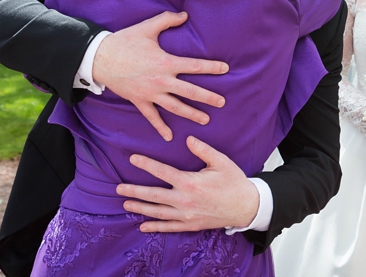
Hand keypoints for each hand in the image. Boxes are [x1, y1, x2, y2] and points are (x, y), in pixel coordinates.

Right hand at [92, 12, 227, 140]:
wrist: (100, 58)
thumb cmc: (125, 41)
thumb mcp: (147, 27)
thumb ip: (168, 19)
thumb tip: (185, 15)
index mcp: (166, 62)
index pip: (194, 66)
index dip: (211, 67)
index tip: (225, 69)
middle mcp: (161, 80)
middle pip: (189, 92)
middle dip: (208, 98)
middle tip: (222, 103)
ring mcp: (150, 93)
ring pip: (175, 107)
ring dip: (191, 114)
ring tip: (205, 120)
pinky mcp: (139, 101)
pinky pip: (152, 117)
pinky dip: (160, 127)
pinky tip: (169, 137)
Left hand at [117, 136, 259, 231]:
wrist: (247, 206)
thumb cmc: (234, 182)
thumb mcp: (221, 162)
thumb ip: (203, 150)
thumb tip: (188, 139)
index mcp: (191, 182)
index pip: (163, 172)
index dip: (146, 164)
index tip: (133, 159)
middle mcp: (185, 200)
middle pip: (154, 195)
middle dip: (135, 191)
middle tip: (118, 188)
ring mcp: (187, 215)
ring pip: (158, 212)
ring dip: (140, 207)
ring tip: (126, 203)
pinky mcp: (191, 224)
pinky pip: (169, 227)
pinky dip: (155, 227)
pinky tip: (143, 226)